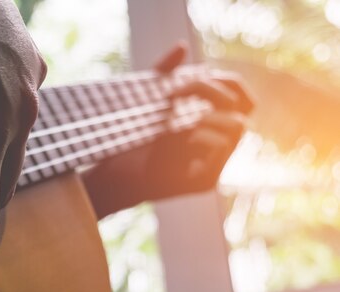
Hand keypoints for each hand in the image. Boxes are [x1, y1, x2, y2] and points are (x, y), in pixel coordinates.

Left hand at [83, 43, 252, 218]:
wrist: (110, 175)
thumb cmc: (128, 140)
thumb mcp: (147, 102)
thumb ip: (164, 74)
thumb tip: (181, 47)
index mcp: (212, 128)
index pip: (241, 99)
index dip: (230, 84)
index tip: (199, 75)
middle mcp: (218, 149)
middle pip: (241, 110)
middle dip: (210, 93)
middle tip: (173, 94)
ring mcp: (214, 168)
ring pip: (237, 126)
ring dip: (203, 116)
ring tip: (169, 120)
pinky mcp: (205, 183)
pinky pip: (219, 146)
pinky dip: (195, 135)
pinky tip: (169, 137)